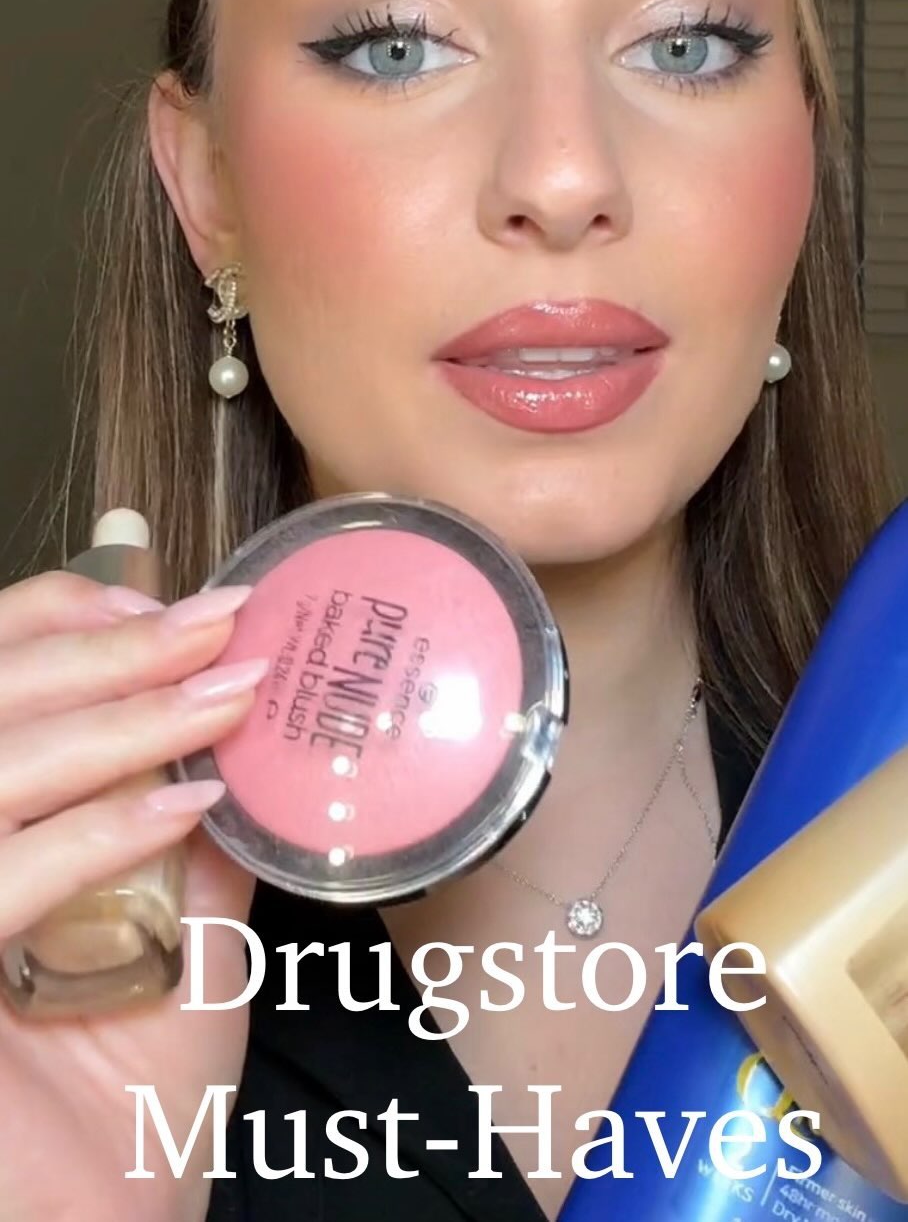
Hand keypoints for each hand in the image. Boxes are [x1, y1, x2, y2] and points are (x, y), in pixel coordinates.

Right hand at [0, 569, 265, 1221]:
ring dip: (116, 721)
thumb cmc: (127, 1105)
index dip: (58, 616)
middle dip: (103, 647)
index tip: (177, 602)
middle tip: (219, 623)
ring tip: (227, 691)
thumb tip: (240, 723)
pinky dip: (92, 833)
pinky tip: (181, 806)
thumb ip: (188, 837)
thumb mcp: (180, 941)